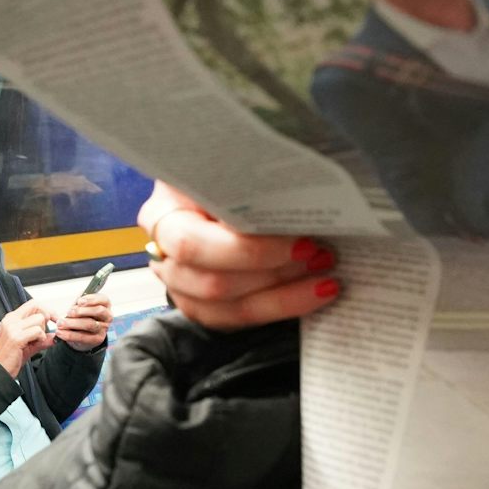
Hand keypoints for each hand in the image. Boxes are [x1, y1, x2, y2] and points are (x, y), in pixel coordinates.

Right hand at [0, 299, 55, 375]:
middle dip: (46, 321)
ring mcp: (13, 327)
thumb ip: (41, 338)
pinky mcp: (16, 337)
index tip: (54, 319)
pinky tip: (33, 345)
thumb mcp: (28, 345)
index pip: (33, 304)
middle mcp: (11, 320)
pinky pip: (37, 331)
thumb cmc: (10, 358)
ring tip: (34, 342)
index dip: (47, 310)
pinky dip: (40, 338)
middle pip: (38, 308)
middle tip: (41, 334)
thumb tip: (56, 335)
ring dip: (42, 331)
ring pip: (39, 319)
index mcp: (12, 318)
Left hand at [51, 290, 112, 349]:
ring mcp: (103, 329)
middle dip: (82, 311)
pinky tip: (60, 332)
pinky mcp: (96, 340)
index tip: (79, 301)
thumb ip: (78, 303)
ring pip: (90, 325)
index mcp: (105, 304)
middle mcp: (107, 316)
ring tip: (60, 323)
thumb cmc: (82, 315)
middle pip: (98, 311)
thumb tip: (73, 303)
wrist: (82, 333)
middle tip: (69, 312)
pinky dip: (69, 335)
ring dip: (73, 323)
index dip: (91, 299)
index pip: (103, 299)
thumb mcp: (80, 306)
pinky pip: (83, 337)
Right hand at [139, 182, 341, 330]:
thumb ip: (251, 180)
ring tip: (324, 275)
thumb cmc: (226, 177)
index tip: (301, 240)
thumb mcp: (231, 169)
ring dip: (284, 295)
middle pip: (213, 282)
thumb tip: (301, 188)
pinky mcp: (201, 306)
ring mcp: (179, 284)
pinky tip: (314, 292)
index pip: (194, 244)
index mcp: (164, 211)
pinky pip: (239, 319)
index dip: (249, 250)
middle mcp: (163, 252)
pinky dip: (282, 307)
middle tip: (321, 254)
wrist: (215, 192)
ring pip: (228, 306)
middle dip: (274, 272)